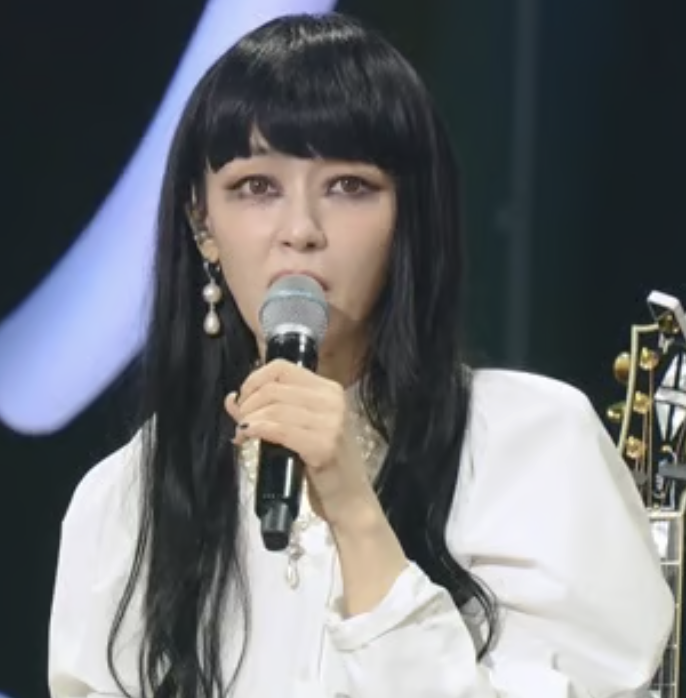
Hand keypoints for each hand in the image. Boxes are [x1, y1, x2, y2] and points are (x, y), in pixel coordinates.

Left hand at [225, 360, 378, 528]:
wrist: (350, 500)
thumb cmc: (323, 466)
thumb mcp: (297, 430)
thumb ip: (267, 411)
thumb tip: (232, 399)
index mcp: (329, 390)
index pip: (281, 367)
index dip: (254, 380)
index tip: (243, 401)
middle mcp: (333, 400)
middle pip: (273, 388)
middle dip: (248, 404)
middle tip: (240, 423)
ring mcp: (332, 422)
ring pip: (273, 408)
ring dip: (249, 420)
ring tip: (242, 434)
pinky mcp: (324, 445)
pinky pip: (279, 429)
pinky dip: (257, 430)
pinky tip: (247, 437)